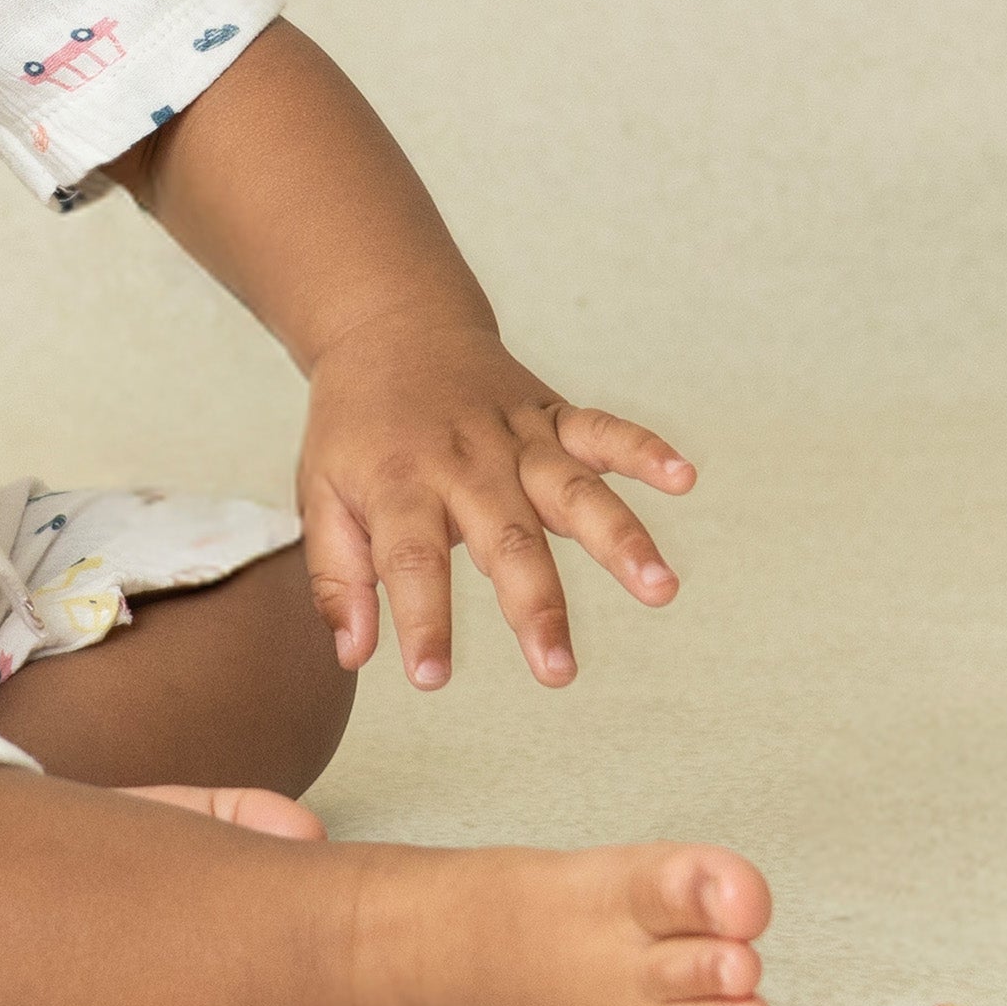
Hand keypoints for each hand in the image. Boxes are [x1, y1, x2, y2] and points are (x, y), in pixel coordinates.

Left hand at [295, 317, 694, 688]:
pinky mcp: (552, 414)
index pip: (410, 561)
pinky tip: (684, 476)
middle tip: (558, 670)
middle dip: (536, 606)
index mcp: (401, 482)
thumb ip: (337, 576)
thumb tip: (355, 657)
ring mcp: (515, 435)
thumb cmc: (356, 428)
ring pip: (572, 489)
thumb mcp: (322, 493)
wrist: (389, 325)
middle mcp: (465, 460)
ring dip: (619, 538)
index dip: (421, 621)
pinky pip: (603, 429)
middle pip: (506, 537)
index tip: (431, 680)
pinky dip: (644, 449)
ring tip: (660, 589)